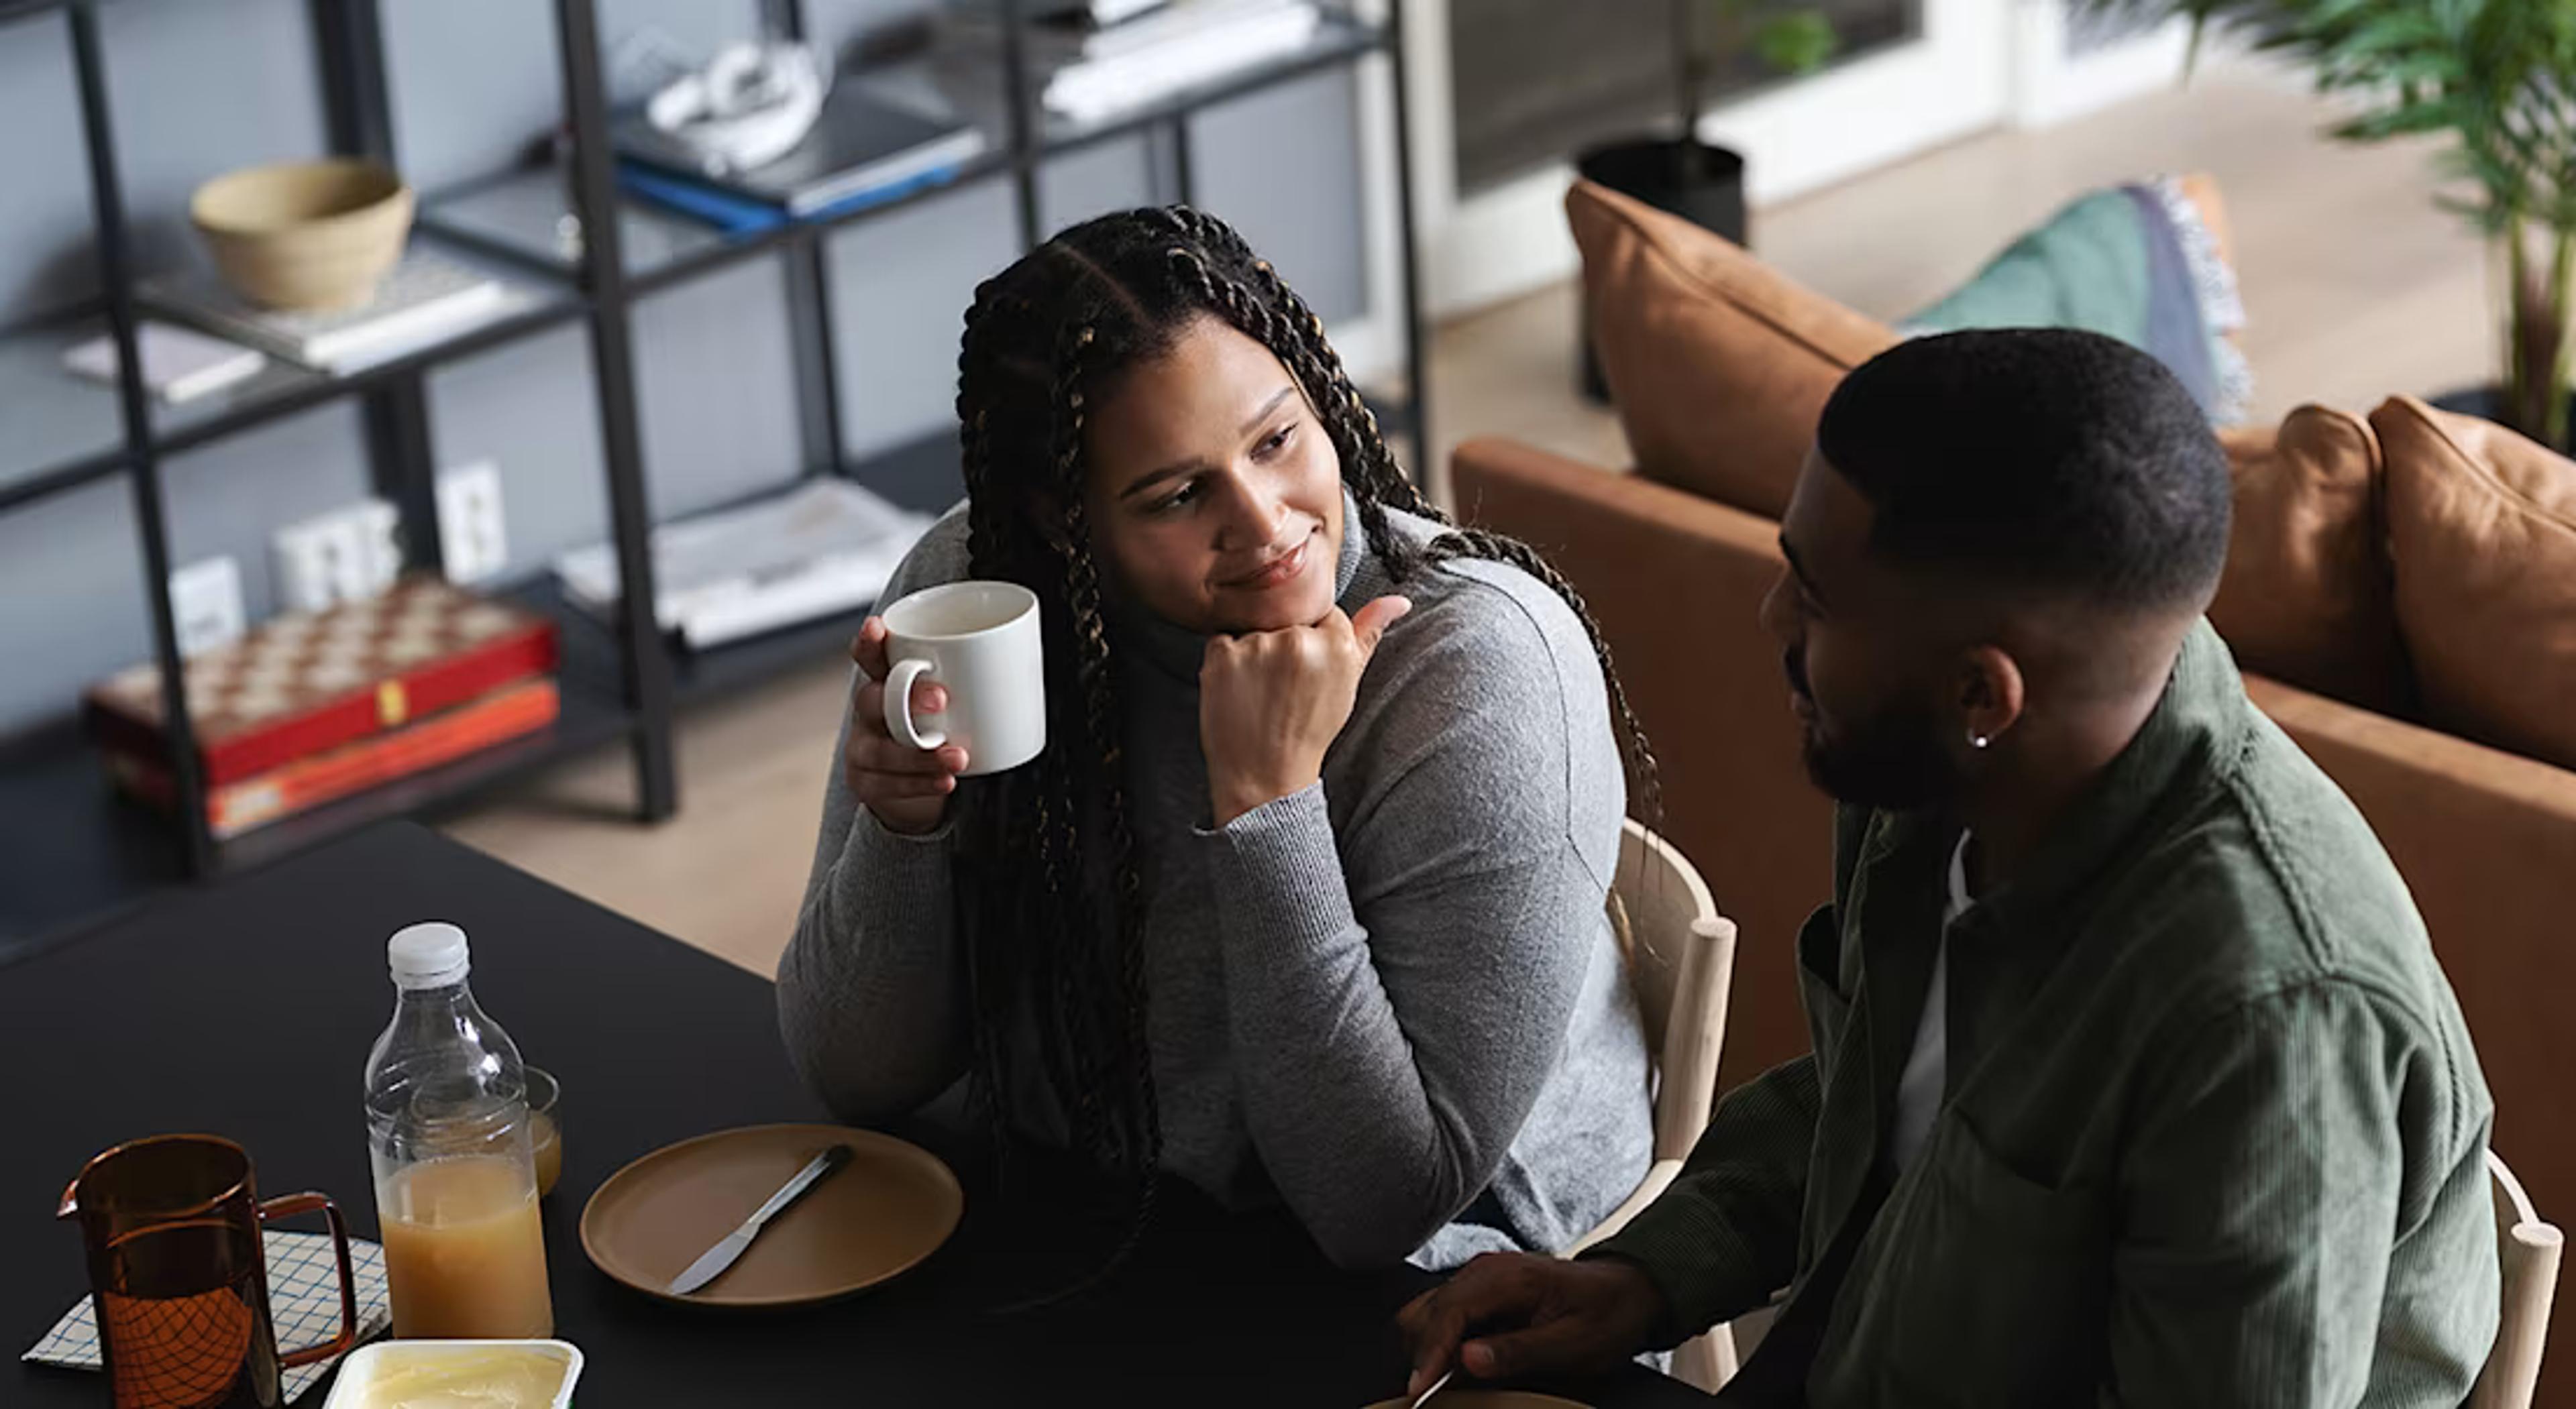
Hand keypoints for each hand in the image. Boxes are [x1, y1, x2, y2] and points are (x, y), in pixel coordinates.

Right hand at [844, 617, 969, 834]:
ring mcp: (863, 748)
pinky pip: (889, 784)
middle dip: (907, 697)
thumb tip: (1021, 654)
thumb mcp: (945, 698)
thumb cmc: (934, 728)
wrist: (909, 781)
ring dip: (921, 755)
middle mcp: (868, 713)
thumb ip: (968, 678)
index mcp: (884, 682)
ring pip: (881, 750)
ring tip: (958, 757)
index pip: (869, 656)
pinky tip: (944, 781)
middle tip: (943, 699)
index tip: (877, 627)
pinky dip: (920, 784)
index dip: (868, 642)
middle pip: (872, 700)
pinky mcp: (868, 782)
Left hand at [1198, 596, 1411, 826]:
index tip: (1305, 671)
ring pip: (1254, 627)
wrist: (1265, 775)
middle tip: (1281, 686)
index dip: (1312, 641)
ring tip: (1260, 691)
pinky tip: (1238, 690)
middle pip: (1287, 617)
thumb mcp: (1348, 683)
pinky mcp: (1223, 655)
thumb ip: (1370, 634)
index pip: (1322, 612)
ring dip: (1253, 651)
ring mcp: (1258, 646)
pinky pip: (1221, 640)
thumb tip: (1399, 601)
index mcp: (1337, 644)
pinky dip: (1226, 661)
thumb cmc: (1308, 730)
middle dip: (1282, 644)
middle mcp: (1299, 640)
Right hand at [1396, 1252, 1666, 1399]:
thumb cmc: (1606, 1315)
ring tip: (1445, 1386)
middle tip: (1433, 1396)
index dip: (1428, 1354)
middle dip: (1422, 1356)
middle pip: (1424, 1312)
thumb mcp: (1572, 1344)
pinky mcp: (1478, 1296)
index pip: (1448, 1311)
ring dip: (1428, 1352)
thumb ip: (1519, 1351)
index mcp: (1506, 1277)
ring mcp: (1478, 1282)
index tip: (1418, 1391)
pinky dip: (1440, 1348)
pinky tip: (1459, 1371)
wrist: (1627, 1292)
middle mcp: (1484, 1272)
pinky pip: (1443, 1320)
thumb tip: (1466, 1359)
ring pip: (1425, 1315)